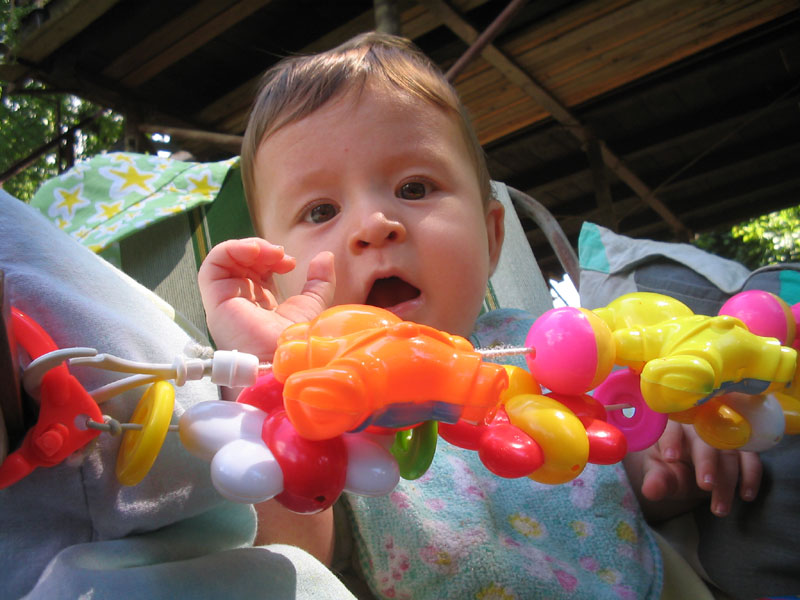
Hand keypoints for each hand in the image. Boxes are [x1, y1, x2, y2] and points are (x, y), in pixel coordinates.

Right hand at [198, 237, 334, 358]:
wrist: (286, 362)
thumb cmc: (298, 343)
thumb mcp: (312, 305)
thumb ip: (319, 282)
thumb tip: (326, 256)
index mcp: (260, 304)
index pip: (257, 270)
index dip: (272, 258)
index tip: (291, 263)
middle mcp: (241, 302)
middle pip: (242, 262)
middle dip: (263, 250)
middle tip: (282, 255)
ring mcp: (227, 301)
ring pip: (227, 260)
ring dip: (249, 247)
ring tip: (270, 252)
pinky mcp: (216, 300)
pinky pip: (213, 265)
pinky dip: (231, 249)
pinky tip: (254, 250)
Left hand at [623, 420, 761, 520]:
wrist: (687, 471)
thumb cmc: (670, 468)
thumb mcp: (659, 474)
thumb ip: (656, 480)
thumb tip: (650, 490)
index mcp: (673, 426)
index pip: (672, 427)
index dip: (672, 440)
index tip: (670, 458)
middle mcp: (700, 426)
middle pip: (705, 439)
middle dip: (706, 463)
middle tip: (705, 485)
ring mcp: (723, 435)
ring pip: (729, 452)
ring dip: (727, 481)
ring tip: (720, 509)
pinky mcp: (741, 448)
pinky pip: (751, 458)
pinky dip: (751, 476)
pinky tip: (746, 495)